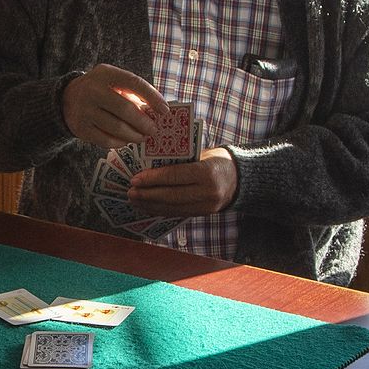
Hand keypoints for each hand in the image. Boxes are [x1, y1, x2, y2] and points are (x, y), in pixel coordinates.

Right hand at [62, 64, 165, 149]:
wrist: (66, 98)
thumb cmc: (99, 89)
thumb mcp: (112, 81)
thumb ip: (132, 92)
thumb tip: (155, 112)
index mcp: (105, 74)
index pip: (133, 83)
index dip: (152, 97)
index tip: (164, 110)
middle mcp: (92, 90)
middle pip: (125, 109)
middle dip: (143, 122)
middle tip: (154, 130)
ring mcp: (84, 110)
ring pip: (116, 128)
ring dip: (134, 135)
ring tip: (142, 137)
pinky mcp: (81, 128)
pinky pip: (105, 140)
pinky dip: (120, 143)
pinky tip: (127, 141)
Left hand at [124, 148, 238, 217]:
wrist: (239, 178)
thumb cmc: (215, 160)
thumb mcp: (200, 155)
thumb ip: (179, 161)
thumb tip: (149, 167)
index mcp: (207, 172)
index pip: (175, 176)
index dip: (153, 179)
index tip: (135, 179)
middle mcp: (208, 192)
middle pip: (171, 196)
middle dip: (147, 195)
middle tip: (130, 192)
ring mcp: (207, 206)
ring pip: (173, 208)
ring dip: (150, 205)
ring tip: (135, 200)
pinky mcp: (203, 214)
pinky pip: (178, 213)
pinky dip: (160, 210)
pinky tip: (148, 207)